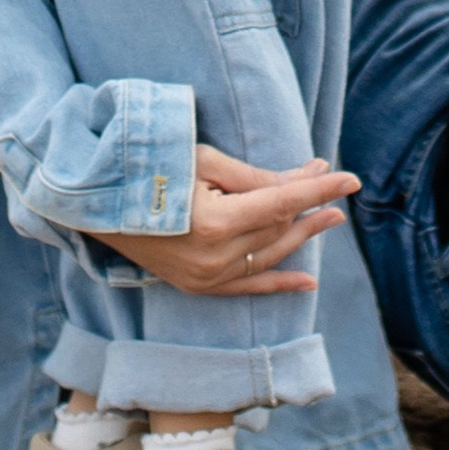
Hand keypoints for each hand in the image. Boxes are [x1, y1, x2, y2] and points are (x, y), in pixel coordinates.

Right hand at [110, 142, 356, 297]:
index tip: (350, 179)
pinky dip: (278, 284)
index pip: (283, 202)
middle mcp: (217, 257)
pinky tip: (308, 281)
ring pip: (269, 254)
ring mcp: (207, 277)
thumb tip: (298, 183)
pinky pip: (248, 287)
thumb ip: (253, 178)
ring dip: (301, 234)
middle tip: (335, 185)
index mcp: (218, 222)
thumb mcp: (203, 162)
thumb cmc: (149, 169)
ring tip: (331, 218)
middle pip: (278, 226)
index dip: (318, 188)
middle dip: (309, 202)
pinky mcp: (198, 286)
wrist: (98, 205)